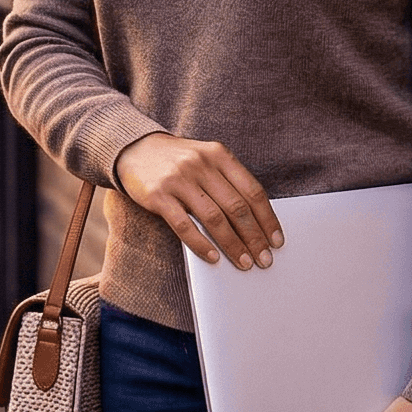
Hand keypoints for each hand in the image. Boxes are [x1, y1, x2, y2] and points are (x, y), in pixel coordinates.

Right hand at [115, 133, 283, 271]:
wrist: (134, 148)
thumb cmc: (178, 160)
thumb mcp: (206, 160)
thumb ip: (227, 182)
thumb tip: (254, 222)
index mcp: (219, 154)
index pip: (252, 191)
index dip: (268, 218)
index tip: (276, 240)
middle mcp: (201, 164)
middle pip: (237, 207)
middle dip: (254, 237)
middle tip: (264, 259)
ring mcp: (179, 179)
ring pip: (214, 218)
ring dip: (233, 245)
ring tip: (244, 263)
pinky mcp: (158, 195)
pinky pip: (184, 225)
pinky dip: (201, 244)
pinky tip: (213, 257)